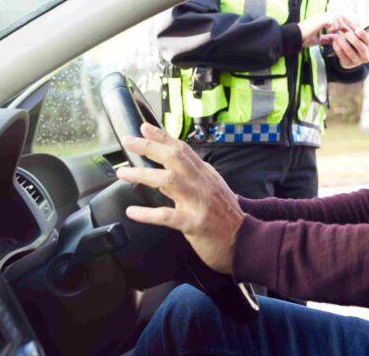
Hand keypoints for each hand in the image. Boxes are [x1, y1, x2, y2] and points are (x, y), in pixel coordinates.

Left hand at [115, 123, 243, 274]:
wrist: (245, 241)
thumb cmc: (226, 218)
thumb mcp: (213, 189)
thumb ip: (193, 178)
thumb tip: (168, 168)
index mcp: (206, 175)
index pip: (183, 150)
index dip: (163, 137)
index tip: (144, 128)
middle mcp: (202, 184)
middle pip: (174, 158)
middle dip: (149, 147)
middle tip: (128, 141)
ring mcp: (199, 203)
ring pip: (169, 181)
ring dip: (143, 175)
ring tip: (123, 173)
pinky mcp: (195, 223)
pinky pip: (168, 216)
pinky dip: (148, 213)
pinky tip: (133, 212)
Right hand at [297, 12, 351, 46]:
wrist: (294, 38)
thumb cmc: (303, 39)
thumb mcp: (318, 40)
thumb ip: (327, 38)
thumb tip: (335, 39)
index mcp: (323, 19)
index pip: (339, 20)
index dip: (347, 26)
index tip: (353, 33)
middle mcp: (323, 15)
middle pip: (342, 16)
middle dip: (350, 25)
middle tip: (357, 32)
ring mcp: (322, 16)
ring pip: (339, 17)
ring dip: (341, 26)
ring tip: (342, 34)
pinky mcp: (321, 18)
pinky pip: (334, 20)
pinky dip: (335, 26)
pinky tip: (331, 31)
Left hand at [331, 26, 368, 68]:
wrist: (350, 58)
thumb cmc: (355, 44)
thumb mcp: (360, 39)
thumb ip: (359, 33)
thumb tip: (355, 25)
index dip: (363, 35)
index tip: (357, 30)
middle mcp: (366, 57)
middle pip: (362, 48)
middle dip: (354, 40)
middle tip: (347, 34)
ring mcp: (357, 62)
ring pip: (350, 52)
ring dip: (344, 44)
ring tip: (338, 37)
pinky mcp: (348, 65)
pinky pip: (342, 56)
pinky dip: (338, 48)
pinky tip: (334, 42)